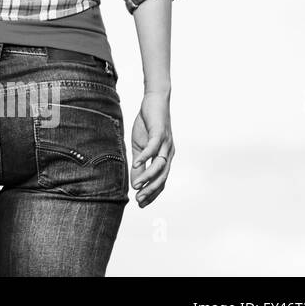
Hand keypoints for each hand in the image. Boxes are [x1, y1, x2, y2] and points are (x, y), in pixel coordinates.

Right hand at [130, 91, 172, 207]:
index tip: (141, 204)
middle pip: (163, 177)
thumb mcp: (139, 147)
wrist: (154, 101)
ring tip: (136, 186)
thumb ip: (139, 164)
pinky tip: (136, 163)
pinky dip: (145, 157)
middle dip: (151, 190)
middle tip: (140, 201)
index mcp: (165, 158)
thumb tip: (135, 181)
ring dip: (148, 177)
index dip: (152, 193)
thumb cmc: (147, 125)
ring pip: (160, 165)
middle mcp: (169, 153)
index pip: (161, 180)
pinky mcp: (160, 133)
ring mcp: (166, 144)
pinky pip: (154, 148)